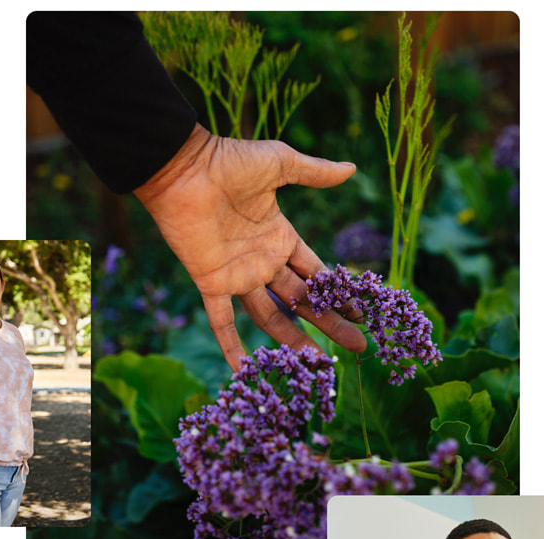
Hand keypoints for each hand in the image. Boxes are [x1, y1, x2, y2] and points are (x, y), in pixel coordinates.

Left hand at [133, 124, 368, 370]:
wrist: (182, 168)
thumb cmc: (230, 161)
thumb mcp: (280, 163)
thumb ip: (315, 173)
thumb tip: (352, 169)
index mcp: (281, 237)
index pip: (316, 273)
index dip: (339, 294)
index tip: (360, 313)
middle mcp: (263, 261)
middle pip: (303, 301)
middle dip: (330, 323)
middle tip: (358, 346)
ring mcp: (239, 275)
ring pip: (271, 317)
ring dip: (294, 340)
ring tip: (318, 365)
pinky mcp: (212, 283)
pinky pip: (221, 321)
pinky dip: (231, 346)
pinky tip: (245, 372)